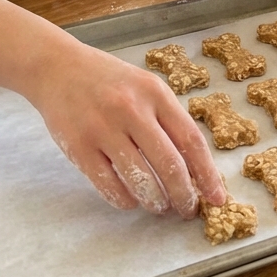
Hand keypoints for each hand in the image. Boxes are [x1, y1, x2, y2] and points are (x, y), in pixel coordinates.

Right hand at [26, 38, 226, 216]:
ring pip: (141, 181)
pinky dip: (125, 200)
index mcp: (154, 92)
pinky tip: (130, 199)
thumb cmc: (109, 80)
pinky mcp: (79, 147)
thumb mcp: (144, 85)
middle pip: (169, 165)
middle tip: (186, 209)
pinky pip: (110, 186)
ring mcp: (103, 129)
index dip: (207, 174)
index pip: (190, 140)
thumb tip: (194, 168)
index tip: (217, 198)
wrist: (58, 68)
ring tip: (159, 205)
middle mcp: (131, 109)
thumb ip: (167, 119)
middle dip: (183, 196)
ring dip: (155, 201)